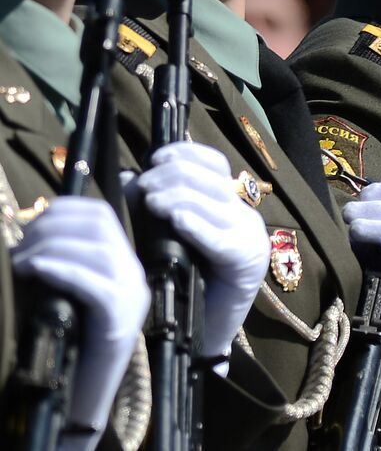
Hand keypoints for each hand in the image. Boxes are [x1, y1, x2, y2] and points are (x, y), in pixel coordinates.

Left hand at [12, 198, 149, 433]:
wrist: (80, 398)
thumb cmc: (64, 344)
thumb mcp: (65, 294)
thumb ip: (62, 264)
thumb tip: (29, 234)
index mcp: (124, 263)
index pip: (102, 214)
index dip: (64, 209)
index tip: (30, 223)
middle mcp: (134, 275)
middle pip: (100, 226)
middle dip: (51, 228)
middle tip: (18, 249)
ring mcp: (131, 298)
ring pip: (99, 251)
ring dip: (50, 248)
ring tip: (20, 264)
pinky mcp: (119, 322)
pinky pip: (96, 285)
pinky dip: (63, 271)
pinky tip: (36, 271)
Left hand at [137, 143, 268, 358]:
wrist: (203, 334)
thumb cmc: (181, 284)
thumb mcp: (164, 238)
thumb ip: (153, 208)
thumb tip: (129, 177)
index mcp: (226, 203)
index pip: (213, 162)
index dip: (184, 153)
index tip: (153, 158)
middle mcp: (242, 213)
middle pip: (209, 177)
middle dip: (172, 176)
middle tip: (144, 187)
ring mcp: (248, 236)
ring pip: (213, 201)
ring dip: (178, 197)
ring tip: (151, 203)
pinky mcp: (247, 260)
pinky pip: (221, 237)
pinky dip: (197, 225)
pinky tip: (176, 221)